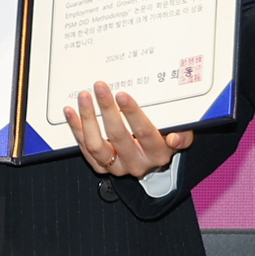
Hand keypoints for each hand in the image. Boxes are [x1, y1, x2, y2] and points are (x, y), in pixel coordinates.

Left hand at [65, 82, 191, 179]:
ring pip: (96, 145)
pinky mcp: (101, 167)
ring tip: (84, 97)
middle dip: (107, 109)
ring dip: (88, 119)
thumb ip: (183, 134)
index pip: (144, 132)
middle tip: (100, 88)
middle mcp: (136, 163)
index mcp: (157, 153)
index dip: (132, 113)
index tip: (122, 94)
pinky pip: (84, 149)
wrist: (153, 162)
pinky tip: (71, 112)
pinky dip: (76, 129)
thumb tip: (175, 138)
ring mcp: (117, 167)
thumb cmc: (165, 140)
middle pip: (117, 136)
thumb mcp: (181, 135)